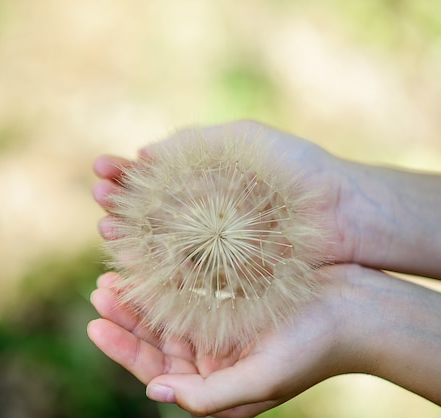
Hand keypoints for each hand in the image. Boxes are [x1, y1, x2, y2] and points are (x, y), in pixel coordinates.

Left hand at [87, 266, 358, 417]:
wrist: (359, 310)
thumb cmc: (315, 349)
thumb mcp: (262, 379)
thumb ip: (209, 395)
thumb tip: (154, 393)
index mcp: (218, 384)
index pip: (159, 371)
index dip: (125, 349)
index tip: (95, 323)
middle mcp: (215, 359)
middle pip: (158, 339)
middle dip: (128, 317)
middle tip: (101, 291)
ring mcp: (222, 328)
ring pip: (168, 311)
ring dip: (143, 293)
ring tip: (115, 273)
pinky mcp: (232, 299)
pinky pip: (189, 287)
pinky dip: (168, 274)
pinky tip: (149, 257)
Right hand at [93, 120, 356, 264]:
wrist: (343, 212)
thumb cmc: (297, 169)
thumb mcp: (244, 141)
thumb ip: (195, 145)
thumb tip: (145, 153)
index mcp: (207, 180)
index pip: (156, 177)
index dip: (128, 174)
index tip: (101, 168)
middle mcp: (205, 214)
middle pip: (151, 210)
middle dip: (122, 204)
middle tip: (97, 198)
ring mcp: (213, 246)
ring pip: (160, 241)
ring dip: (130, 235)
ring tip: (106, 227)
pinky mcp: (224, 276)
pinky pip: (182, 271)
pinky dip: (155, 265)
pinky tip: (131, 257)